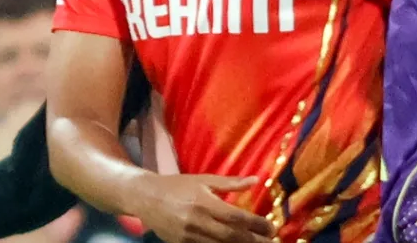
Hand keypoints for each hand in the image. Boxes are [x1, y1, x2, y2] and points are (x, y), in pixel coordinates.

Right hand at [132, 174, 275, 242]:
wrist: (146, 197)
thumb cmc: (178, 185)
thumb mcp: (204, 179)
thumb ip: (231, 183)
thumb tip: (256, 180)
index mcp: (204, 202)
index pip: (236, 217)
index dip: (256, 224)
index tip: (271, 227)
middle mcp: (197, 221)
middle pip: (230, 236)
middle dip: (253, 240)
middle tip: (269, 241)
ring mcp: (188, 236)